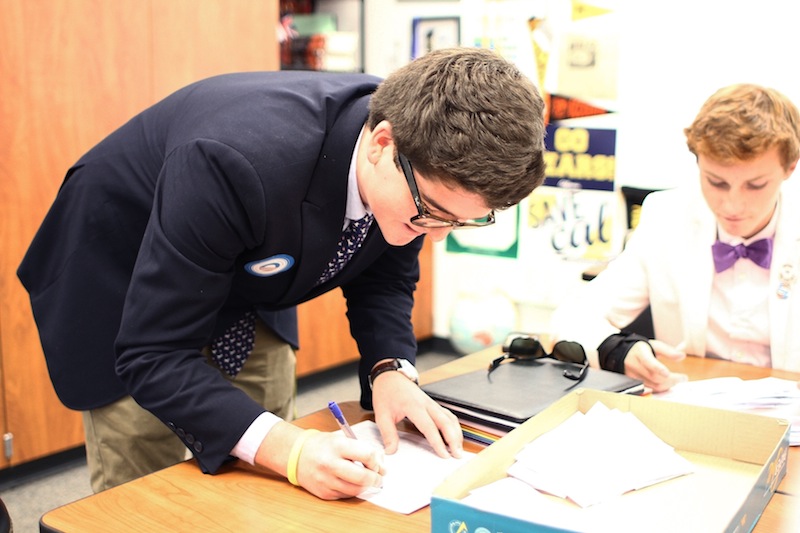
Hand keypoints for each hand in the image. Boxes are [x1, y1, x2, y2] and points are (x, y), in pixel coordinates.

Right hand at [255, 422, 384, 499]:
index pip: (367, 455)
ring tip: (368, 481)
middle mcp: (331, 463)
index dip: (377, 461)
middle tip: (379, 477)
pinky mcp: (323, 492)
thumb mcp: (341, 438)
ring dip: (366, 487)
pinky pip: (345, 495)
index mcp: (337, 446)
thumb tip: (379, 462)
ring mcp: (326, 480)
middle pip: (363, 477)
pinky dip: (352, 490)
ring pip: (355, 490)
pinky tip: (352, 483)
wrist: (296, 455)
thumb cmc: (322, 445)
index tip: (379, 464)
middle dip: (376, 479)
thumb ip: (360, 449)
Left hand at [371, 370, 462, 458]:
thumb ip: (388, 434)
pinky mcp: (433, 405)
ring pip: (450, 418)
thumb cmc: (386, 394)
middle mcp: (426, 404)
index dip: (438, 441)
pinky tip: (455, 436)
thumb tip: (391, 451)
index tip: (444, 455)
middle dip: (454, 439)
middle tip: (458, 455)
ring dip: (456, 433)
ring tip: (459, 449)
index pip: (429, 426)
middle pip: (446, 421)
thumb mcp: (381, 414)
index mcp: (413, 406)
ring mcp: (431, 403)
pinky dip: (453, 426)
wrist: (390, 377)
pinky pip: (448, 415)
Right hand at [624, 340, 687, 391]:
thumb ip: (668, 351)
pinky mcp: (634, 383)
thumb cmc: (642, 349)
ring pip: (652, 386)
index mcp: (640, 353)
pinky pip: (650, 389)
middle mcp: (634, 365)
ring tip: (677, 380)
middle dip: (671, 379)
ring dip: (667, 385)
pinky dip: (660, 388)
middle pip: (653, 377)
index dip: (658, 368)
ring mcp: (633, 376)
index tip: (668, 373)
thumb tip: (682, 356)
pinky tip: (667, 384)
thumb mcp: (655, 345)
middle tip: (683, 378)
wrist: (624, 354)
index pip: (648, 362)